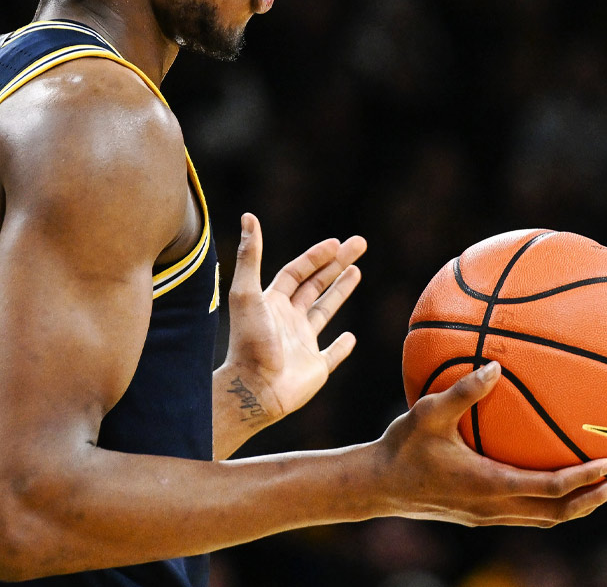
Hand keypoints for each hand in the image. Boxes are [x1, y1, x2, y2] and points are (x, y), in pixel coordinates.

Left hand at [218, 213, 365, 426]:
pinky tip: (350, 337)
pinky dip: (342, 346)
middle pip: (315, 286)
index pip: (297, 272)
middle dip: (337, 265)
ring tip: (357, 272)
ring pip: (324, 313)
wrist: (254, 389)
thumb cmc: (249, 341)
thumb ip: (250, 257)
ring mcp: (303, 344)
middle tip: (359, 244)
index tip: (336, 243)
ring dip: (340, 292)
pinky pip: (332, 355)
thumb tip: (248, 216)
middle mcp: (288, 321)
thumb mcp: (247, 293)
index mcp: (273, 303)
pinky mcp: (315, 368)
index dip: (316, 256)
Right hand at [371, 361, 606, 526]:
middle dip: (591, 500)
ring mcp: (487, 515)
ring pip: (543, 518)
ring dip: (574, 505)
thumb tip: (494, 365)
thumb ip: (463, 390)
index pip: (550, 488)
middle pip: (556, 514)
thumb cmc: (402, 446)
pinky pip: (527, 513)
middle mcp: (494, 507)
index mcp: (489, 485)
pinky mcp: (479, 514)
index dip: (583, 480)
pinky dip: (549, 502)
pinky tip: (552, 479)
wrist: (376, 486)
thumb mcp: (429, 413)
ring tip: (598, 486)